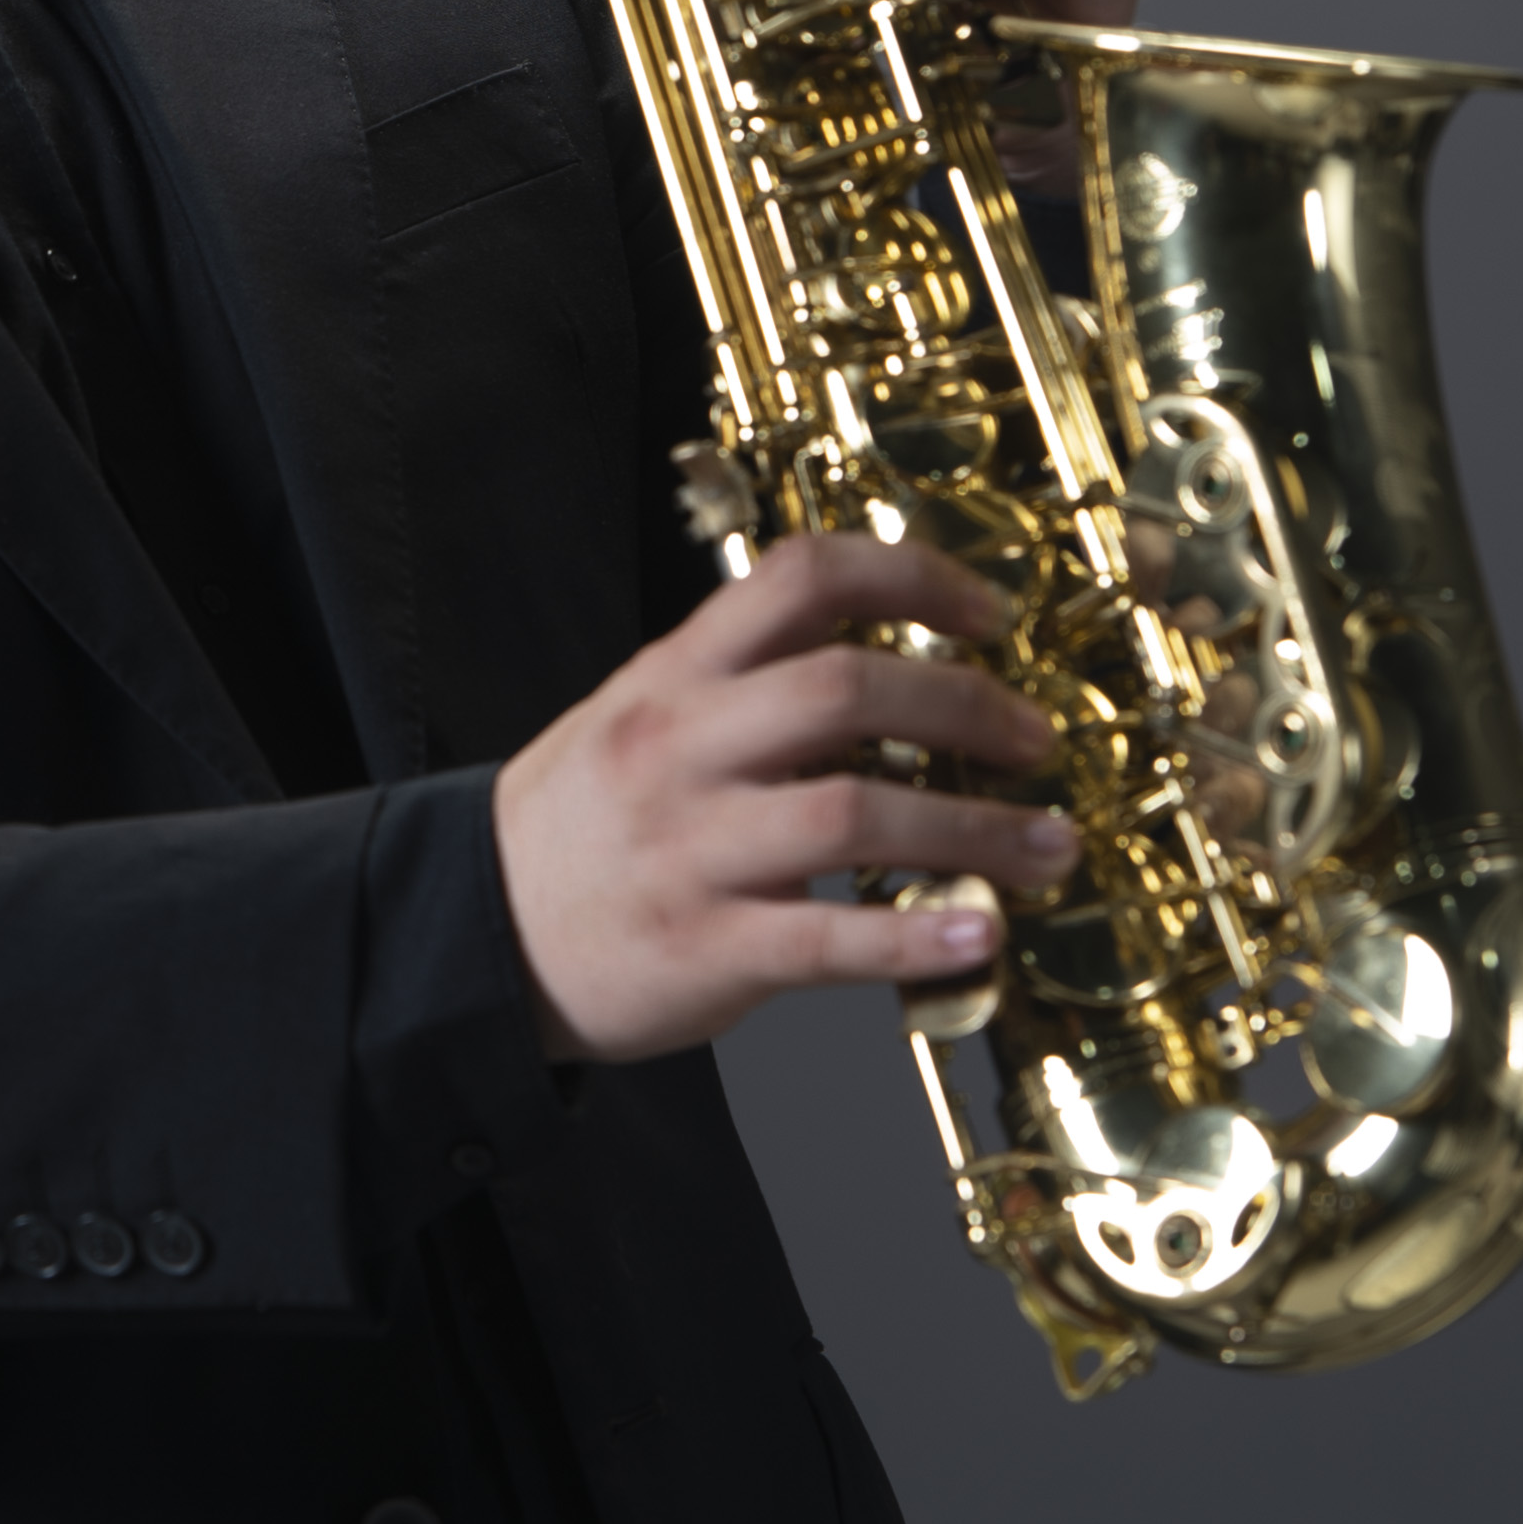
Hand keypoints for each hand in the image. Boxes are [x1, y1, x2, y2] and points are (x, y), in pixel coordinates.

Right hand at [490, 534, 1077, 1062]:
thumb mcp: (638, 714)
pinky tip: (979, 934)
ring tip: (1048, 848)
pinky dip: (915, 935)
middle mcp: (681, 745)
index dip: (913, 578)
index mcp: (673, 675)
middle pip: (846, 689)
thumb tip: (888, 658)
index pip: (800, 578)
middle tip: (1036, 741)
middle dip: (968, 708)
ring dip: (975, 830)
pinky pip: (825, 938)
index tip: (990, 615)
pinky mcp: (700, 945)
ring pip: (853, 814)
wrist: (474, 931)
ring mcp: (689, 846)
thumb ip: (742, 680)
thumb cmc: (581, 824)